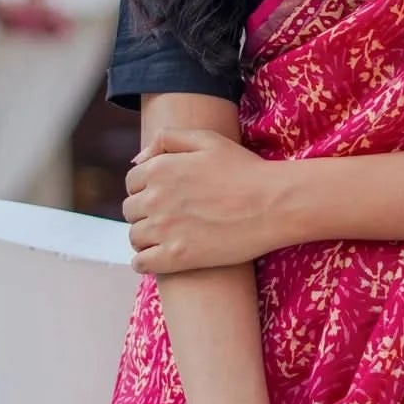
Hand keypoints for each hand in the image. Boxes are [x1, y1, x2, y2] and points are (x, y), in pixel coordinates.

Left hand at [123, 127, 279, 273]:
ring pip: (135, 237)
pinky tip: (160, 256)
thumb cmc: (244, 170)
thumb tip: (137, 159)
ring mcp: (164, 230)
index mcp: (160, 169)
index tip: (164, 195)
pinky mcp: (176, 257)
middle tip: (169, 216)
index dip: (146, 188)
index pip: (132, 182)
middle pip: (130, 210)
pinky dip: (145, 261)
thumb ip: (167, 139)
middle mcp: (156, 198)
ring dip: (146, 236)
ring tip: (168, 236)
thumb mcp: (208, 140)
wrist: (273, 204)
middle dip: (145, 212)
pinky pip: (141, 263)